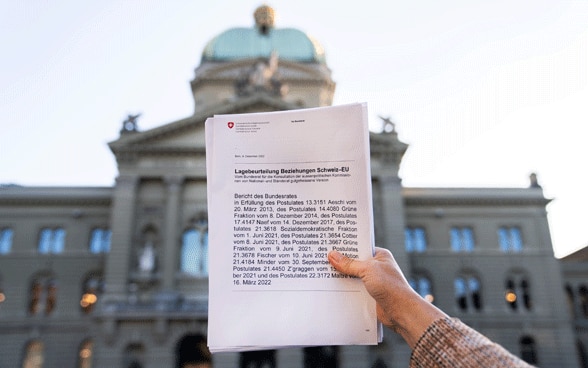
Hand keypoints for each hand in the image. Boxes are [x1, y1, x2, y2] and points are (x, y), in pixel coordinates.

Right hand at [328, 247, 446, 347]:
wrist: (401, 312)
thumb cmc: (390, 286)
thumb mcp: (367, 270)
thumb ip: (349, 264)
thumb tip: (333, 255)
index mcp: (380, 256)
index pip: (360, 248)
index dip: (346, 247)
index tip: (331, 246)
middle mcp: (377, 267)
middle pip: (354, 263)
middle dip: (341, 263)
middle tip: (323, 259)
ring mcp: (373, 282)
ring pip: (353, 277)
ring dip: (342, 277)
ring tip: (323, 273)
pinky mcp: (370, 294)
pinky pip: (354, 289)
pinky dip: (345, 289)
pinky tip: (332, 288)